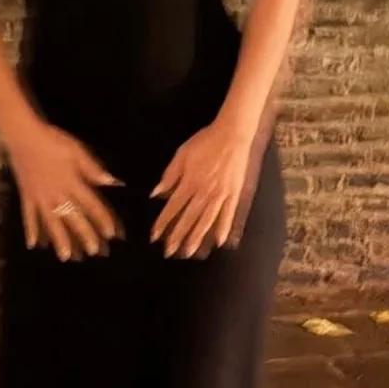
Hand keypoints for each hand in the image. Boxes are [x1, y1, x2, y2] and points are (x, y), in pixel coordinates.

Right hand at [6, 119, 123, 261]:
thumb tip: (112, 182)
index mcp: (72, 182)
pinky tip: (34, 245)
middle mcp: (57, 194)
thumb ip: (93, 169)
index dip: (102, 220)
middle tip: (94, 252)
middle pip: (73, 218)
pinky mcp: (26, 196)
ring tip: (66, 257)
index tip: (111, 234)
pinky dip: (31, 231)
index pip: (91, 205)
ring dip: (59, 240)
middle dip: (84, 236)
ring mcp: (40, 197)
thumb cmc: (53, 141)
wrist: (23, 136)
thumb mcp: (76, 151)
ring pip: (51, 223)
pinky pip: (29, 217)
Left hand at [149, 118, 253, 257]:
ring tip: (189, 252)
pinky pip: (228, 215)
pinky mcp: (234, 194)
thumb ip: (170, 175)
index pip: (173, 207)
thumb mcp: (182, 154)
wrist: (232, 135)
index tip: (154, 237)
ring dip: (197, 238)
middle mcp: (204, 192)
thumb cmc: (205, 142)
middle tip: (169, 252)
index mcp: (190, 182)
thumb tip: (155, 194)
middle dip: (178, 236)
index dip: (163, 223)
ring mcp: (220, 195)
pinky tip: (219, 242)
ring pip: (206, 221)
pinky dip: (224, 228)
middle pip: (189, 218)